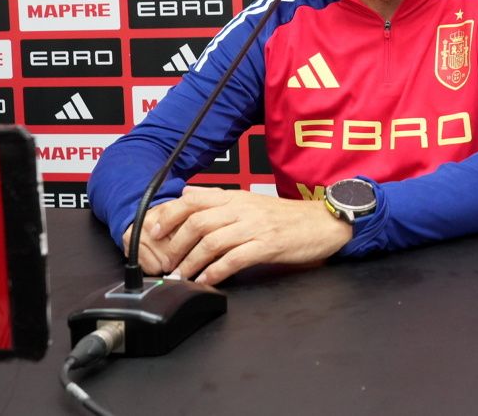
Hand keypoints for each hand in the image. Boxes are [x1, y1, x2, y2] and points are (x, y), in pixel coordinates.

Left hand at [124, 187, 352, 285]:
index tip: (153, 232)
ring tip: (180, 277)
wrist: (324, 222)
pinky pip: (234, 258)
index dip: (169, 215)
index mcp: (236, 197)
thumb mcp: (252, 204)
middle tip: (165, 264)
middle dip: (175, 245)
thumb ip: (222, 204)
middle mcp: (242, 208)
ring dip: (191, 262)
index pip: (193, 199)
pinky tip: (206, 282)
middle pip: (197, 222)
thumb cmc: (287, 218)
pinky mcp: (268, 245)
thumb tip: (189, 202)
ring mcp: (255, 226)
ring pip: (212, 241)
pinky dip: (216, 272)